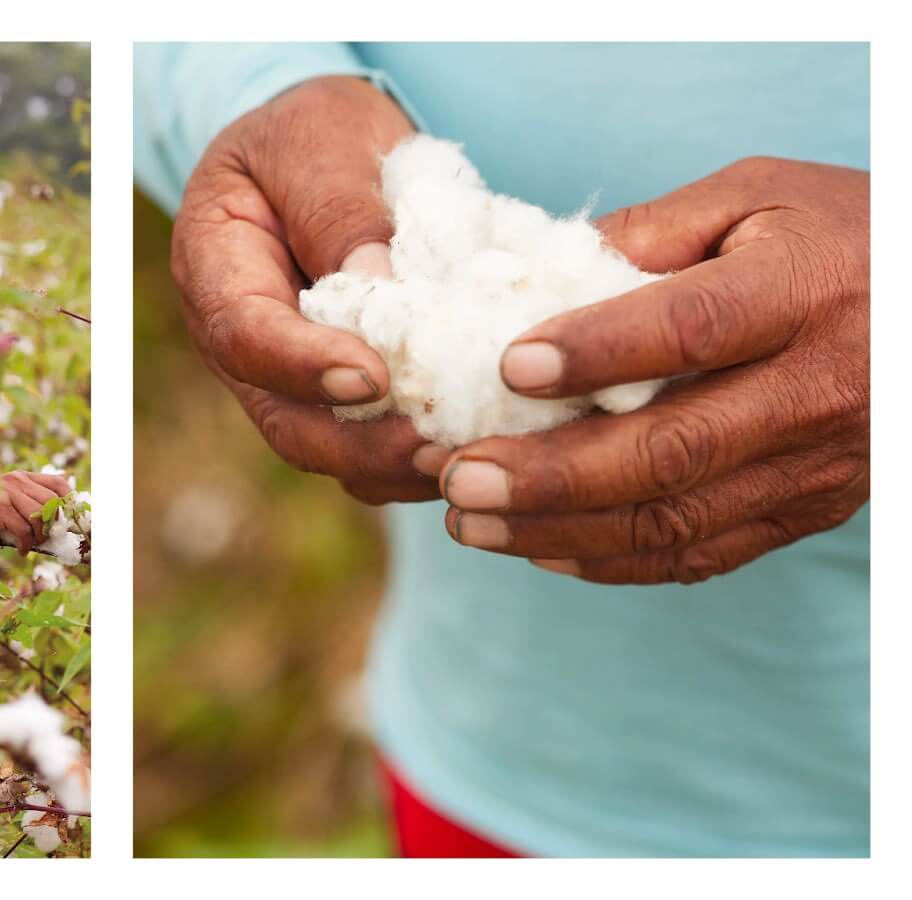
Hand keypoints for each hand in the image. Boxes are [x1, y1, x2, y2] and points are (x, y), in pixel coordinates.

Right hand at [0, 471, 73, 551]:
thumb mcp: (12, 505)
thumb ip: (32, 505)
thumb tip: (61, 522)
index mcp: (21, 477)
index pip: (58, 483)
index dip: (68, 502)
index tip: (66, 520)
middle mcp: (14, 481)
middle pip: (51, 502)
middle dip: (52, 525)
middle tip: (44, 538)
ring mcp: (5, 494)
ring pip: (39, 516)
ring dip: (39, 536)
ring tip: (30, 544)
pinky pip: (24, 530)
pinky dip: (25, 544)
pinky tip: (20, 549)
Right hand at [170, 75, 442, 504]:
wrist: (324, 156)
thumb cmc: (312, 138)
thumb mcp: (320, 142)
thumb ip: (340, 210)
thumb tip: (381, 286)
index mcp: (217, 273)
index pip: (246, 336)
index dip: (304, 365)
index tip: (373, 376)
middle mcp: (245, 347)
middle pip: (288, 422)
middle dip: (363, 445)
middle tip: (439, 447)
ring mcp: (292, 382)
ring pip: (334, 450)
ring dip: (401, 464)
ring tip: (475, 453)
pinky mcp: (343, 399)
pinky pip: (375, 447)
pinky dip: (424, 454)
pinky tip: (488, 441)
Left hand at [435, 156, 868, 583]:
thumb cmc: (839, 234)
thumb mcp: (757, 197)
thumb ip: (648, 233)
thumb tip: (529, 272)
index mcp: (801, 292)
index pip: (691, 330)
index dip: (595, 352)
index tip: (506, 365)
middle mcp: (816, 389)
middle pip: (670, 450)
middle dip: (549, 475)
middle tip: (455, 475)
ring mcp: (817, 464)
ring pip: (675, 519)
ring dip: (559, 530)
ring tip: (469, 521)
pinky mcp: (810, 510)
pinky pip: (703, 553)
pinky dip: (613, 560)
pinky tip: (538, 548)